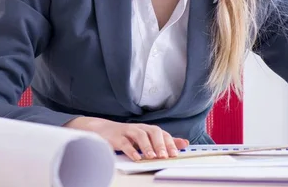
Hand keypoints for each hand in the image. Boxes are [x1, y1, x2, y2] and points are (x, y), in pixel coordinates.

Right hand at [64, 116, 188, 160]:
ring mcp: (127, 131)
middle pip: (153, 131)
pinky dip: (131, 150)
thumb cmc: (126, 136)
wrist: (102, 130)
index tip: (175, 154)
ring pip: (140, 135)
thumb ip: (163, 141)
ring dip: (147, 146)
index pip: (162, 133)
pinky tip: (136, 158)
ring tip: (152, 157)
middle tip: (165, 156)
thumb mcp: (145, 138)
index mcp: (147, 129)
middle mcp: (139, 128)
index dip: (169, 142)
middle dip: (160, 144)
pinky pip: (125, 143)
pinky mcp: (116, 137)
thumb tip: (184, 143)